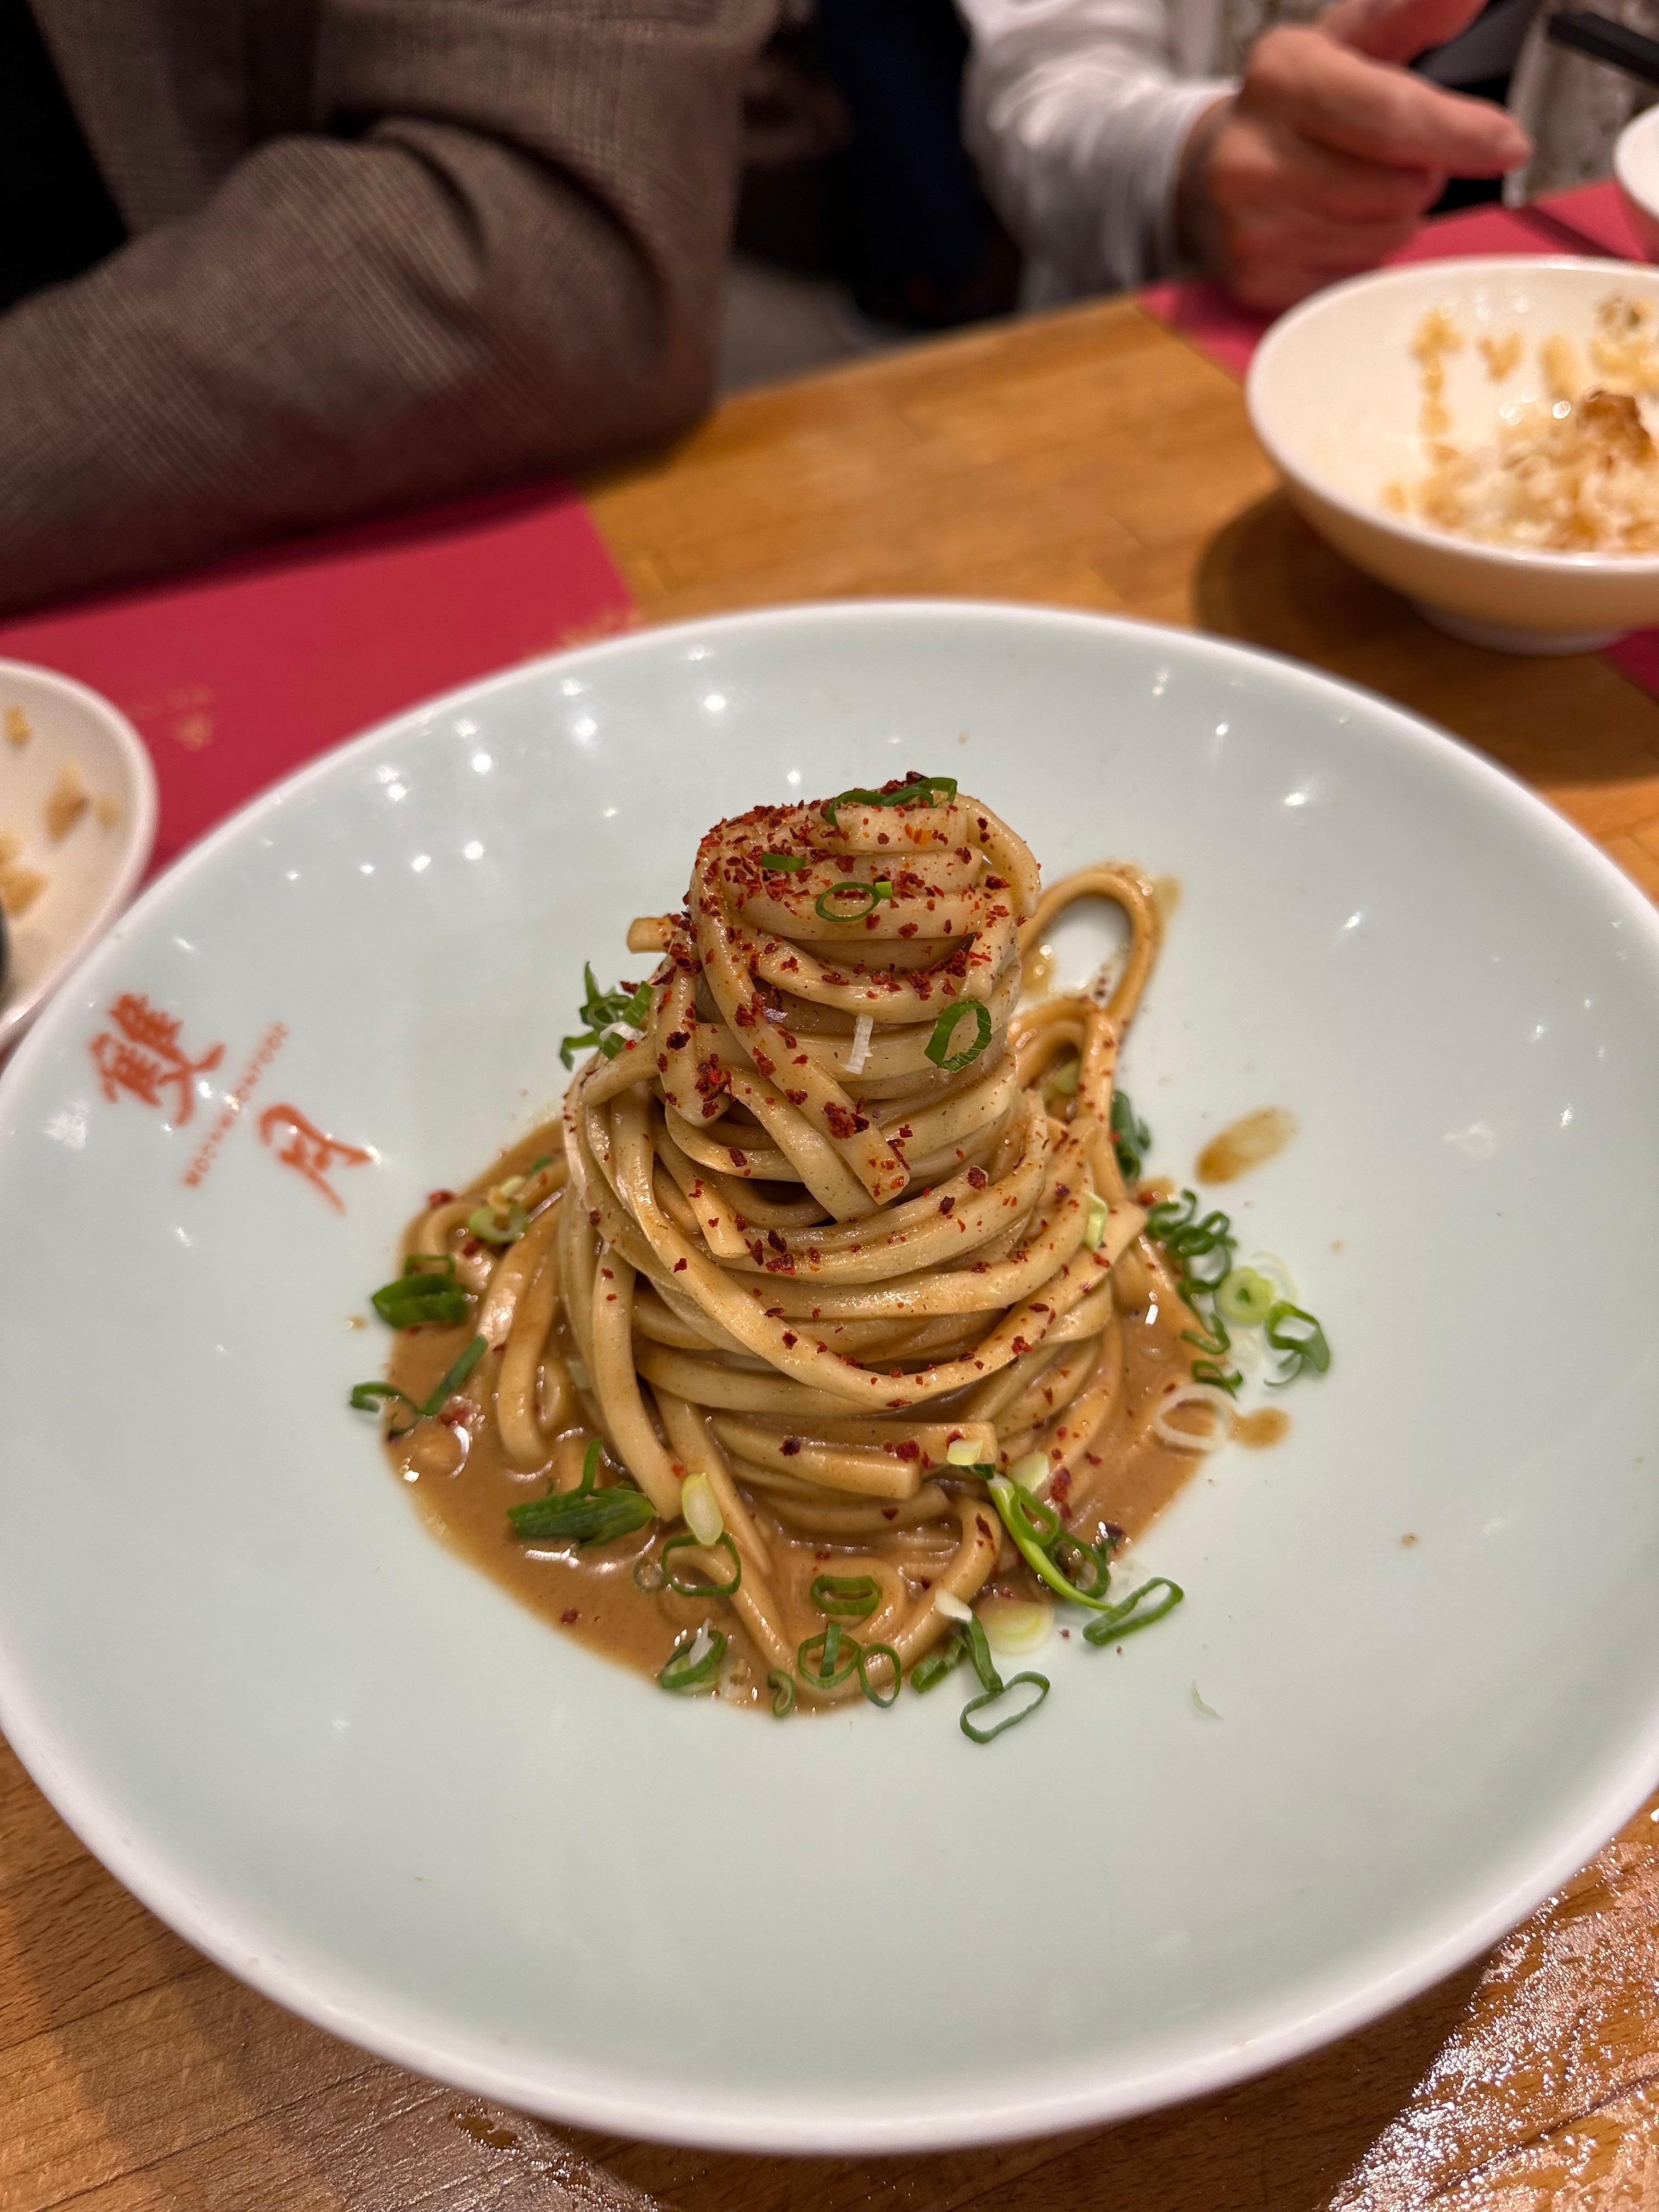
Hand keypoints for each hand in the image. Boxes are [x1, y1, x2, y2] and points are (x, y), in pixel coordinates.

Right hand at [1177, 0, 1530, 311]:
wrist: (1203, 180)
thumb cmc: (1293, 109)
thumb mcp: (1347, 45)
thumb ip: (1410, 14)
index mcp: (1280, 75)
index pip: (1391, 115)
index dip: (1459, 133)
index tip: (1509, 144)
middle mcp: (1252, 154)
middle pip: (1398, 187)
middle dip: (1418, 175)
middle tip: (1390, 161)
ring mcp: (1249, 227)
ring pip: (1383, 238)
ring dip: (1392, 219)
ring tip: (1355, 194)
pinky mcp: (1256, 281)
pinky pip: (1353, 277)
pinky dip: (1358, 258)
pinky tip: (1331, 229)